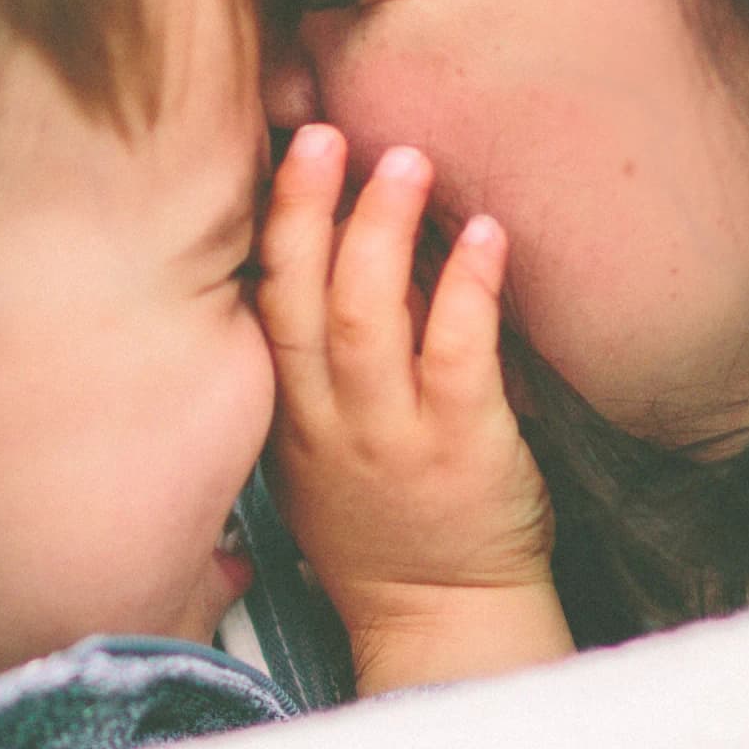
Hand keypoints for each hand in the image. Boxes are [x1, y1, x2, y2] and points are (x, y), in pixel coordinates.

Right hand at [257, 127, 572, 692]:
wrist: (443, 618)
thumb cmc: (387, 529)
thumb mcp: (321, 456)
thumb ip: (317, 372)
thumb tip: (334, 259)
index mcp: (290, 418)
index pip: (262, 308)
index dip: (269, 227)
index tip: (280, 151)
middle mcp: (329, 423)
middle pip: (300, 300)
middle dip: (307, 210)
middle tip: (329, 130)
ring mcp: (392, 437)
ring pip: (366, 320)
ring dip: (382, 233)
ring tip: (407, 162)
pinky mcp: (462, 449)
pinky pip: (456, 355)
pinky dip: (466, 289)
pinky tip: (485, 236)